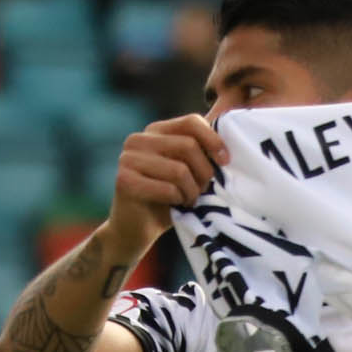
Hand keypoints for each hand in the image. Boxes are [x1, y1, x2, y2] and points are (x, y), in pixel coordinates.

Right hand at [104, 113, 226, 253]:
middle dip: (203, 172)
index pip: (191, 122)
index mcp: (154, 131)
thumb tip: (228, 133)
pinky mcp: (124, 181)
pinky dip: (178, 200)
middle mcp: (137, 139)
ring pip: (179, 170)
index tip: (225, 161)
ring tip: (189, 200)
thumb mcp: (186, 168)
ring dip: (192, 190)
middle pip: (188, 146)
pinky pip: (167, 189)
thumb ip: (199, 149)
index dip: (213, 140)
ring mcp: (127, 159)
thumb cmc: (167, 197)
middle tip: (203, 190)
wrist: (136, 228)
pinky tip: (175, 205)